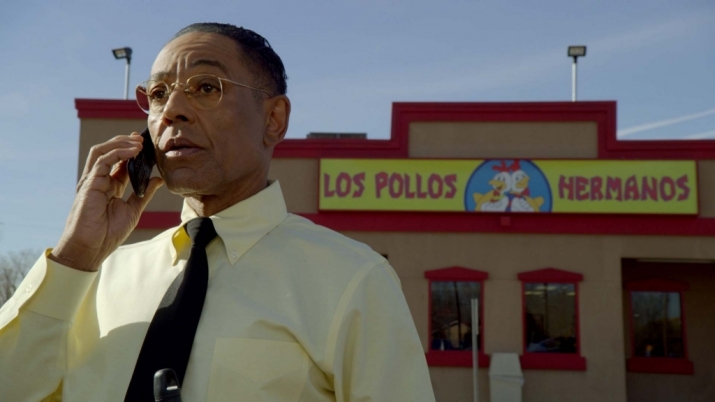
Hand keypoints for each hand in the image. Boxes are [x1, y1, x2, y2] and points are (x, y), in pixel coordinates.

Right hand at [50, 132, 163, 271]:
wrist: (91, 247)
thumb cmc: (109, 233)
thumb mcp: (133, 210)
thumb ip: (144, 193)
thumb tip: (158, 179)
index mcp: (111, 186)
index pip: (120, 162)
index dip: (132, 151)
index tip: (146, 145)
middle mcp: (100, 180)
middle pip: (109, 152)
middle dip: (125, 142)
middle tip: (143, 139)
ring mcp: (93, 180)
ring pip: (102, 151)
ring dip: (120, 143)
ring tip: (138, 142)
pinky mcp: (89, 182)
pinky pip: (102, 160)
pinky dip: (118, 152)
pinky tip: (133, 151)